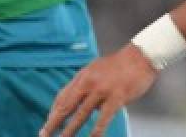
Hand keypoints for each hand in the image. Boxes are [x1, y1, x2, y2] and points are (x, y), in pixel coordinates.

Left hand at [39, 45, 156, 136]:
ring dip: (69, 130)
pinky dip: (96, 131)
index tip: (48, 122)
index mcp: (83, 76)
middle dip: (53, 122)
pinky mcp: (116, 98)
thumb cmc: (120, 64)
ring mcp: (102, 90)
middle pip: (66, 106)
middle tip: (44, 135)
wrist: (141, 56)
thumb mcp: (96, 69)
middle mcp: (89, 83)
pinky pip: (103, 118)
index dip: (53, 111)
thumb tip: (77, 103)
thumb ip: (85, 84)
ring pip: (81, 114)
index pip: (62, 96)